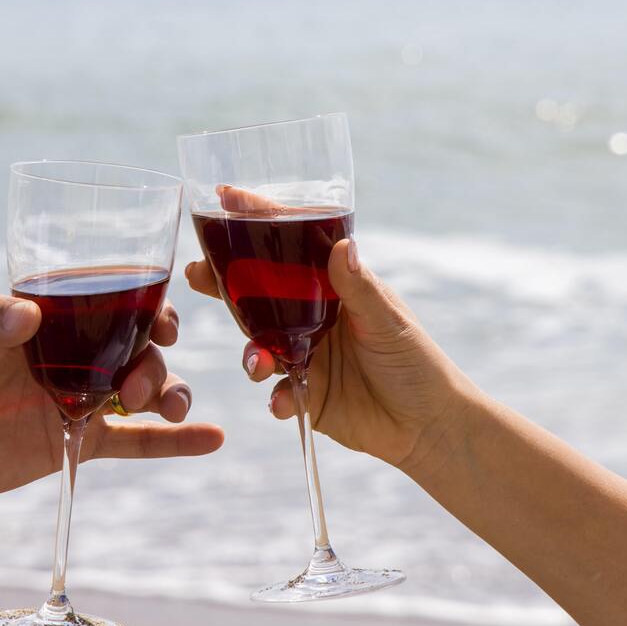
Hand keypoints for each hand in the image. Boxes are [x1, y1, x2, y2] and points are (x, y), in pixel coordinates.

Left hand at [0, 295, 222, 519]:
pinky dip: (176, 442)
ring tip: (163, 408)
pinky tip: (213, 439)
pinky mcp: (77, 442)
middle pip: (139, 343)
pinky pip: (138, 441)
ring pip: (146, 388)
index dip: (148, 302)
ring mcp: (81, 397)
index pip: (114, 297)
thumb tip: (30, 315)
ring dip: (170, 392)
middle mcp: (74, 351)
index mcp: (51, 314)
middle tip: (138, 381)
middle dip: (157, 354)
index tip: (160, 320)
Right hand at [186, 236, 475, 472]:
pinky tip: (285, 401)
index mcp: (331, 289)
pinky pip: (277, 394)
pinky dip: (277, 398)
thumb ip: (359, 288)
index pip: (288, 250)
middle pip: (256, 295)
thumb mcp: (388, 320)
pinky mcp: (304, 396)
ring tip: (258, 363)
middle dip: (222, 284)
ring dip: (251, 353)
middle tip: (198, 275)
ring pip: (259, 346)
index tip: (226, 199)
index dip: (257, 223)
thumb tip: (340, 245)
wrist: (428, 426)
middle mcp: (310, 319)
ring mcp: (304, 357)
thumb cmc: (417, 362)